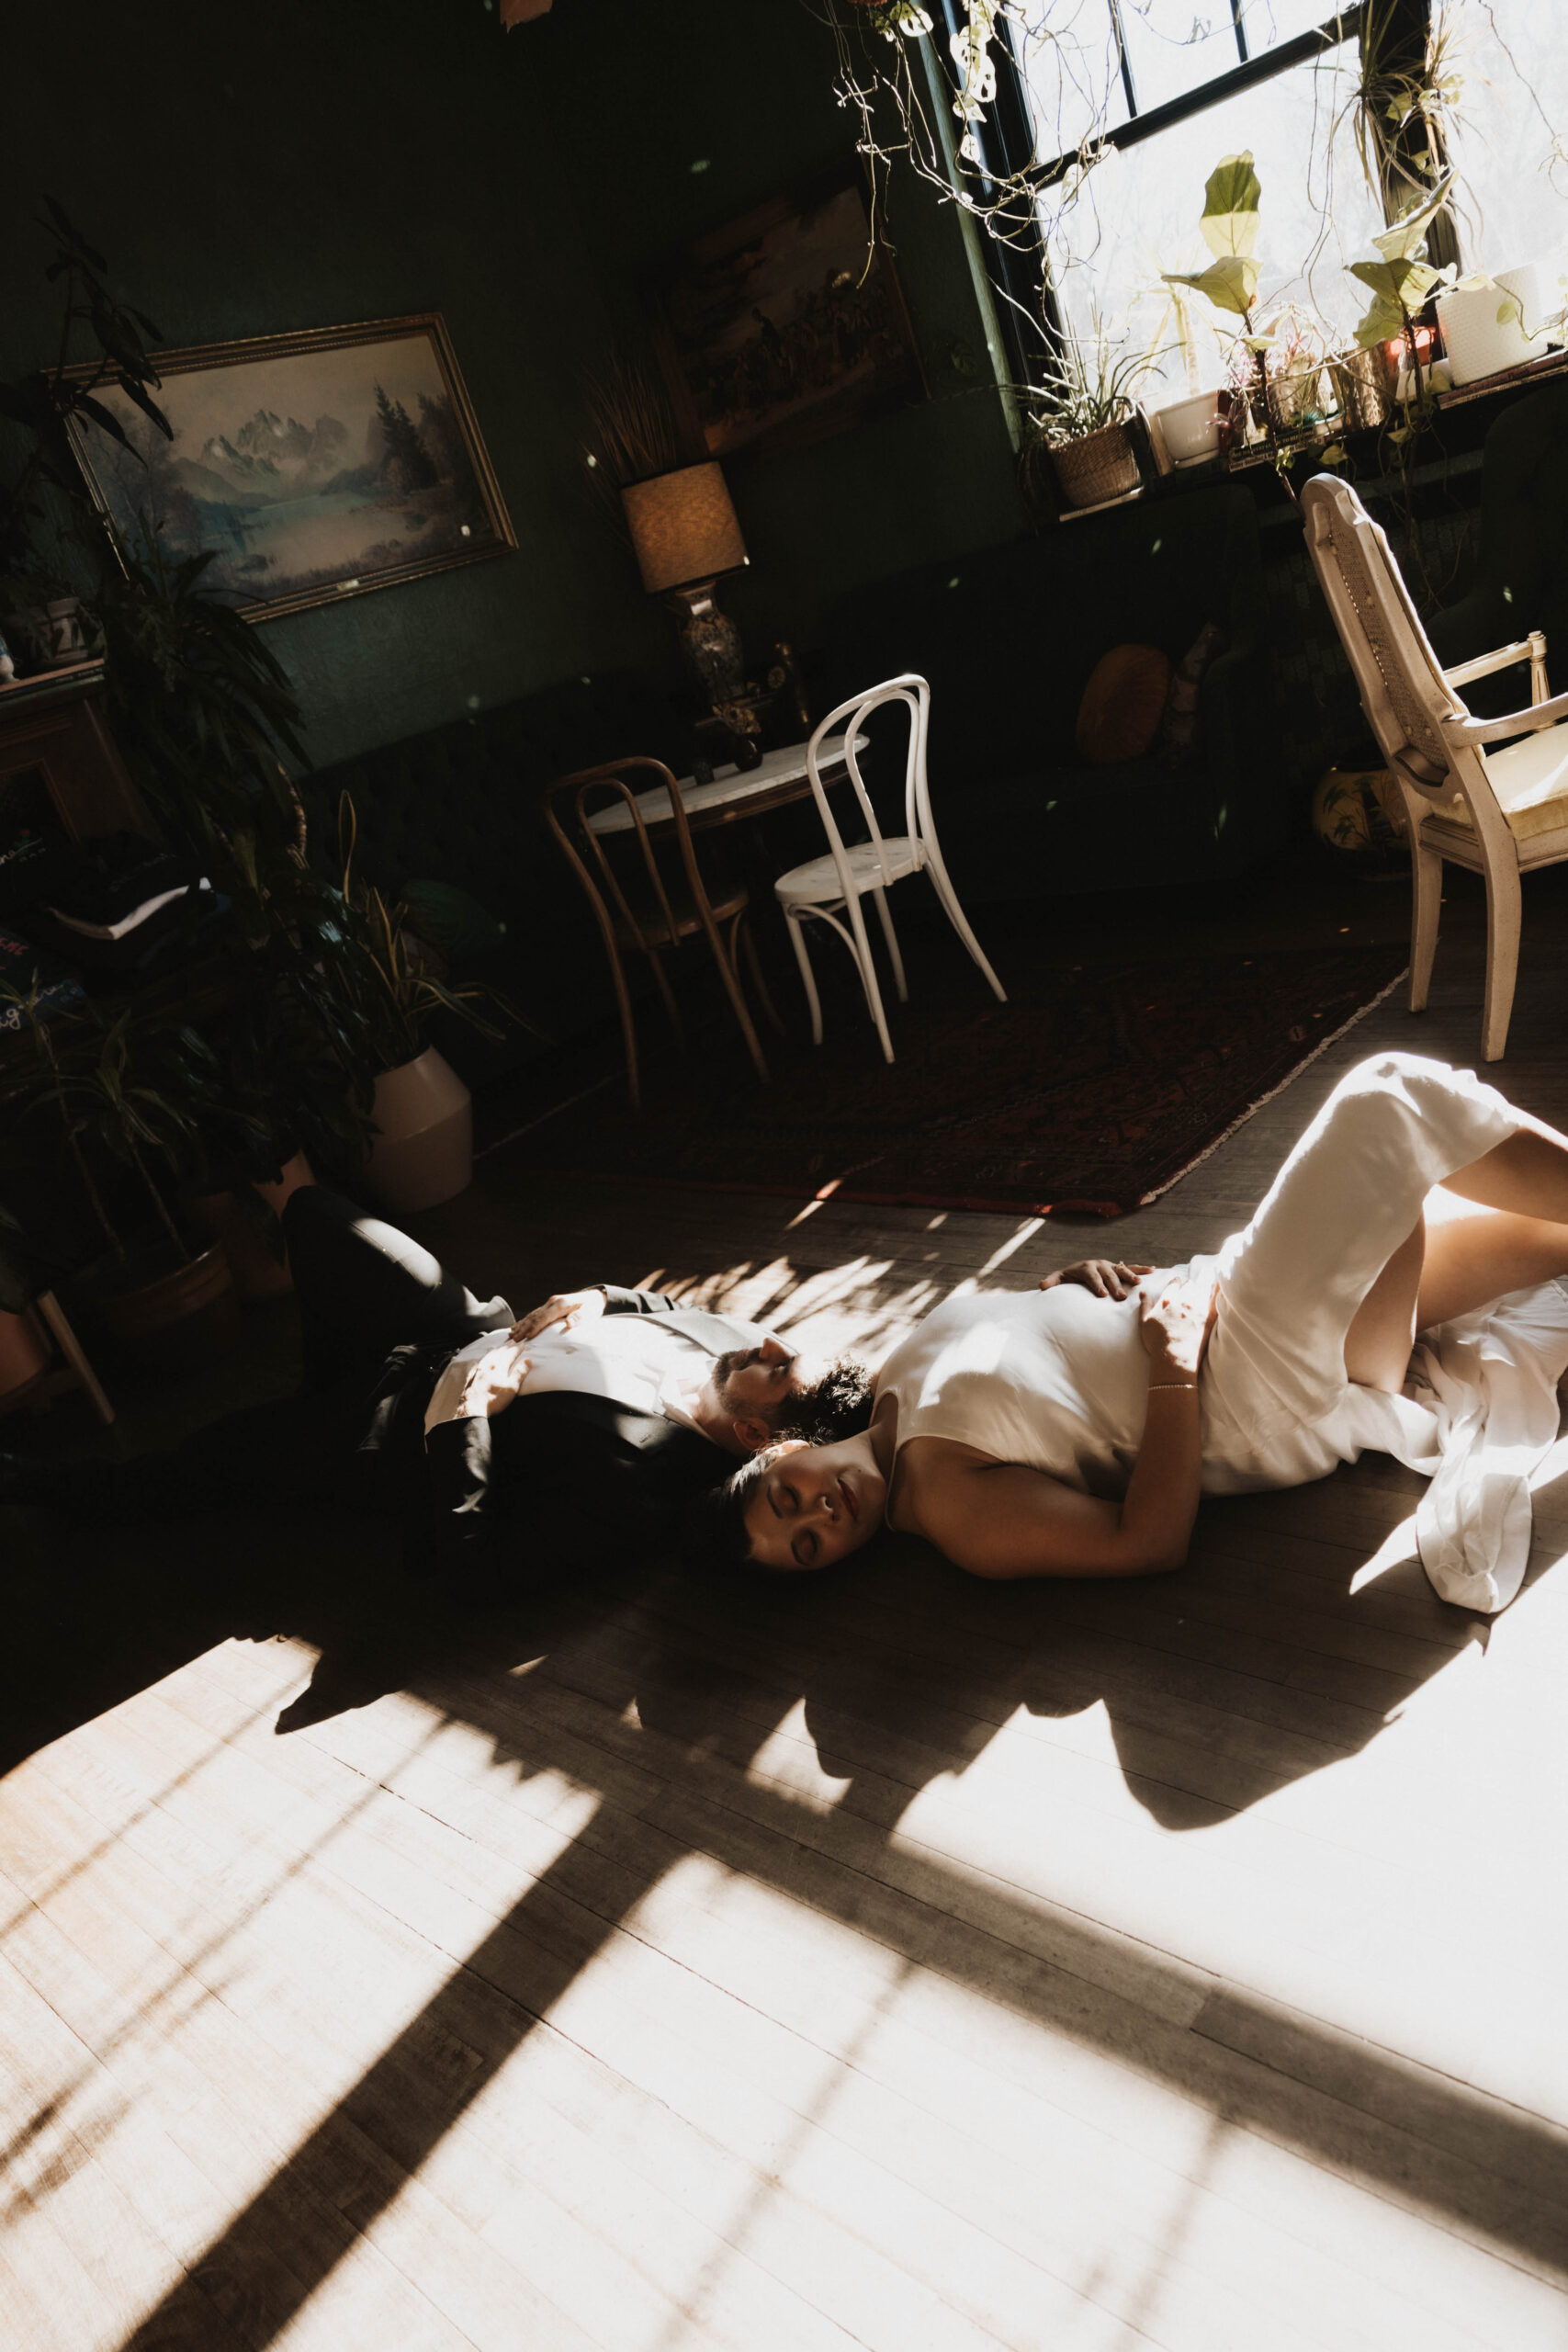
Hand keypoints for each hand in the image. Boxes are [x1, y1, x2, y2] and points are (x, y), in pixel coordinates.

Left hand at [458, 1344, 530, 1417]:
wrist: (472, 1408)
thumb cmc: (494, 1400)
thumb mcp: (511, 1387)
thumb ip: (519, 1373)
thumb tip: (528, 1360)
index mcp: (499, 1367)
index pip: (510, 1354)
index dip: (517, 1349)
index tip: (523, 1345)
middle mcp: (488, 1366)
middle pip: (499, 1353)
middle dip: (507, 1347)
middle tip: (512, 1342)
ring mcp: (477, 1371)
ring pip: (487, 1356)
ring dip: (495, 1351)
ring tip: (499, 1348)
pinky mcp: (470, 1377)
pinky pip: (476, 1365)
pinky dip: (481, 1360)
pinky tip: (480, 1361)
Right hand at [508, 1286, 605, 1342]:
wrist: (594, 1297)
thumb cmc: (592, 1307)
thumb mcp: (590, 1313)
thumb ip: (580, 1317)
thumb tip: (569, 1323)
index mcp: (560, 1304)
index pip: (544, 1317)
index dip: (535, 1327)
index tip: (527, 1337)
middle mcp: (552, 1303)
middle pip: (534, 1317)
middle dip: (524, 1328)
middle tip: (514, 1340)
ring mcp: (549, 1304)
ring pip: (532, 1315)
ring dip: (521, 1325)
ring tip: (511, 1335)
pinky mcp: (549, 1307)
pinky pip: (534, 1315)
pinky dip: (525, 1321)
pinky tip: (517, 1327)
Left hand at [1038, 1258, 1153, 1301]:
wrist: (1079, 1270)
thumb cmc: (1069, 1278)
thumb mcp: (1059, 1279)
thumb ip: (1051, 1282)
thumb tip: (1041, 1286)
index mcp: (1086, 1268)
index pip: (1092, 1277)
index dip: (1097, 1285)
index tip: (1103, 1295)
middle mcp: (1099, 1264)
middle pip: (1108, 1275)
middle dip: (1114, 1285)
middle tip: (1120, 1297)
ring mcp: (1110, 1265)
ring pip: (1121, 1270)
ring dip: (1130, 1276)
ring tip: (1137, 1284)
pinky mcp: (1117, 1267)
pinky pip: (1130, 1267)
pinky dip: (1141, 1268)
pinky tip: (1152, 1270)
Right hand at [1137, 1272, 1218, 1382]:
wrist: (1175, 1357)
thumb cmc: (1157, 1342)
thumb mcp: (1144, 1322)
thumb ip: (1145, 1305)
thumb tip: (1143, 1292)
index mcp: (1167, 1300)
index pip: (1174, 1284)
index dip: (1176, 1282)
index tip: (1177, 1282)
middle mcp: (1184, 1300)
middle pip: (1189, 1285)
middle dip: (1189, 1284)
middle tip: (1190, 1285)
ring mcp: (1198, 1308)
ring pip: (1202, 1289)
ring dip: (1203, 1284)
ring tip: (1207, 1279)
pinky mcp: (1209, 1316)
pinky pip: (1215, 1298)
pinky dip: (1218, 1289)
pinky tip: (1221, 1283)